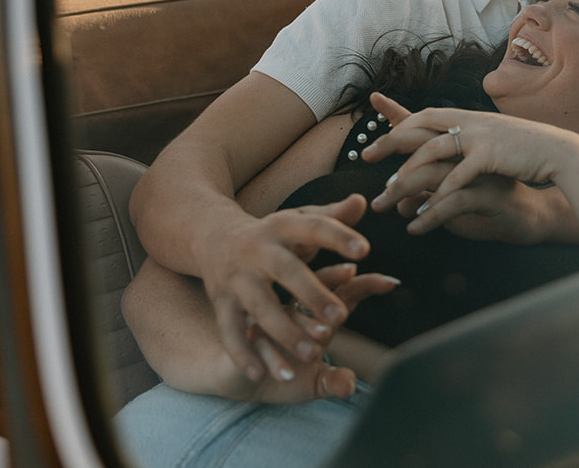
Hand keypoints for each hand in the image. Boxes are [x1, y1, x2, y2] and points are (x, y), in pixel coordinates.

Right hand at [194, 194, 373, 383]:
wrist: (212, 236)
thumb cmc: (273, 234)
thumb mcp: (298, 220)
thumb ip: (332, 217)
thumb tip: (362, 201)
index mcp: (282, 227)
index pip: (313, 227)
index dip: (337, 237)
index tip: (366, 250)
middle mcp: (257, 250)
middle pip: (286, 270)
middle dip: (312, 293)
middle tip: (341, 318)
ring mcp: (237, 277)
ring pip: (259, 305)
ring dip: (284, 330)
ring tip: (313, 354)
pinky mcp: (221, 303)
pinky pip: (230, 331)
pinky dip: (243, 354)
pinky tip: (262, 376)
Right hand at [230, 263, 397, 403]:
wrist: (231, 364)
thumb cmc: (282, 368)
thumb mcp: (312, 380)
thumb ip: (332, 381)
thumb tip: (352, 386)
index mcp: (312, 310)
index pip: (342, 292)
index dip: (365, 286)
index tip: (391, 281)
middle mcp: (288, 305)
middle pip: (308, 291)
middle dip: (323, 303)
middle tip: (338, 322)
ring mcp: (260, 314)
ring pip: (277, 312)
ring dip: (294, 330)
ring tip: (313, 351)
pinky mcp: (233, 328)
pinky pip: (243, 336)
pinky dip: (255, 356)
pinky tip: (264, 376)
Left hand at [361, 94, 578, 237]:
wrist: (559, 154)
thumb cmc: (522, 156)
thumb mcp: (487, 150)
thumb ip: (460, 156)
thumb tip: (434, 171)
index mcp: (467, 119)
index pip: (425, 113)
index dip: (397, 110)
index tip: (373, 103)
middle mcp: (468, 124)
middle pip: (418, 130)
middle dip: (390, 143)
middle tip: (365, 157)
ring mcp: (478, 140)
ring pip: (430, 157)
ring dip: (406, 179)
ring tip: (388, 199)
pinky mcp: (489, 160)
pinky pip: (455, 183)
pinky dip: (435, 203)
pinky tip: (420, 220)